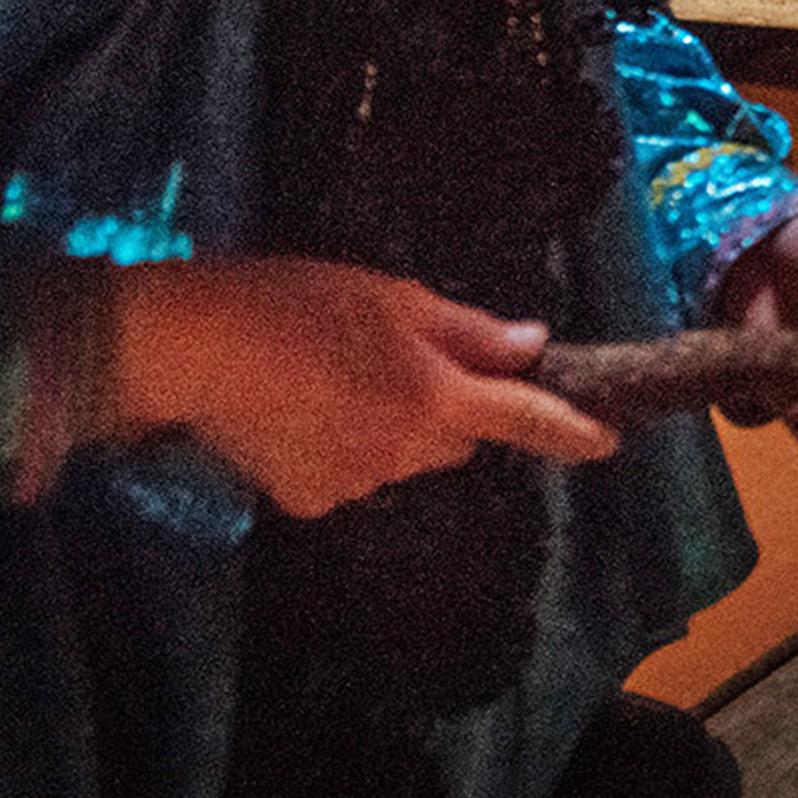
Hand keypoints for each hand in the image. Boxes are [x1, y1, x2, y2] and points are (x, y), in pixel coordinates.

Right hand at [101, 258, 613, 518]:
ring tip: (326, 378)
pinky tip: (295, 412)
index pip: (523, 419)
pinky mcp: (310, 500)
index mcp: (435, 398)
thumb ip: (468, 331)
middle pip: (454, 439)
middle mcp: (405, 452)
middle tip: (387, 359)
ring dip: (386, 426)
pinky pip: (350, 474)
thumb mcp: (391, 297)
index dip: (569, 430)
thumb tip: (530, 348)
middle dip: (441, 409)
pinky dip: (337, 448)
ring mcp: (357, 482)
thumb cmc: (293, 302)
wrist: (190, 348)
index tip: (607, 442)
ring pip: (401, 457)